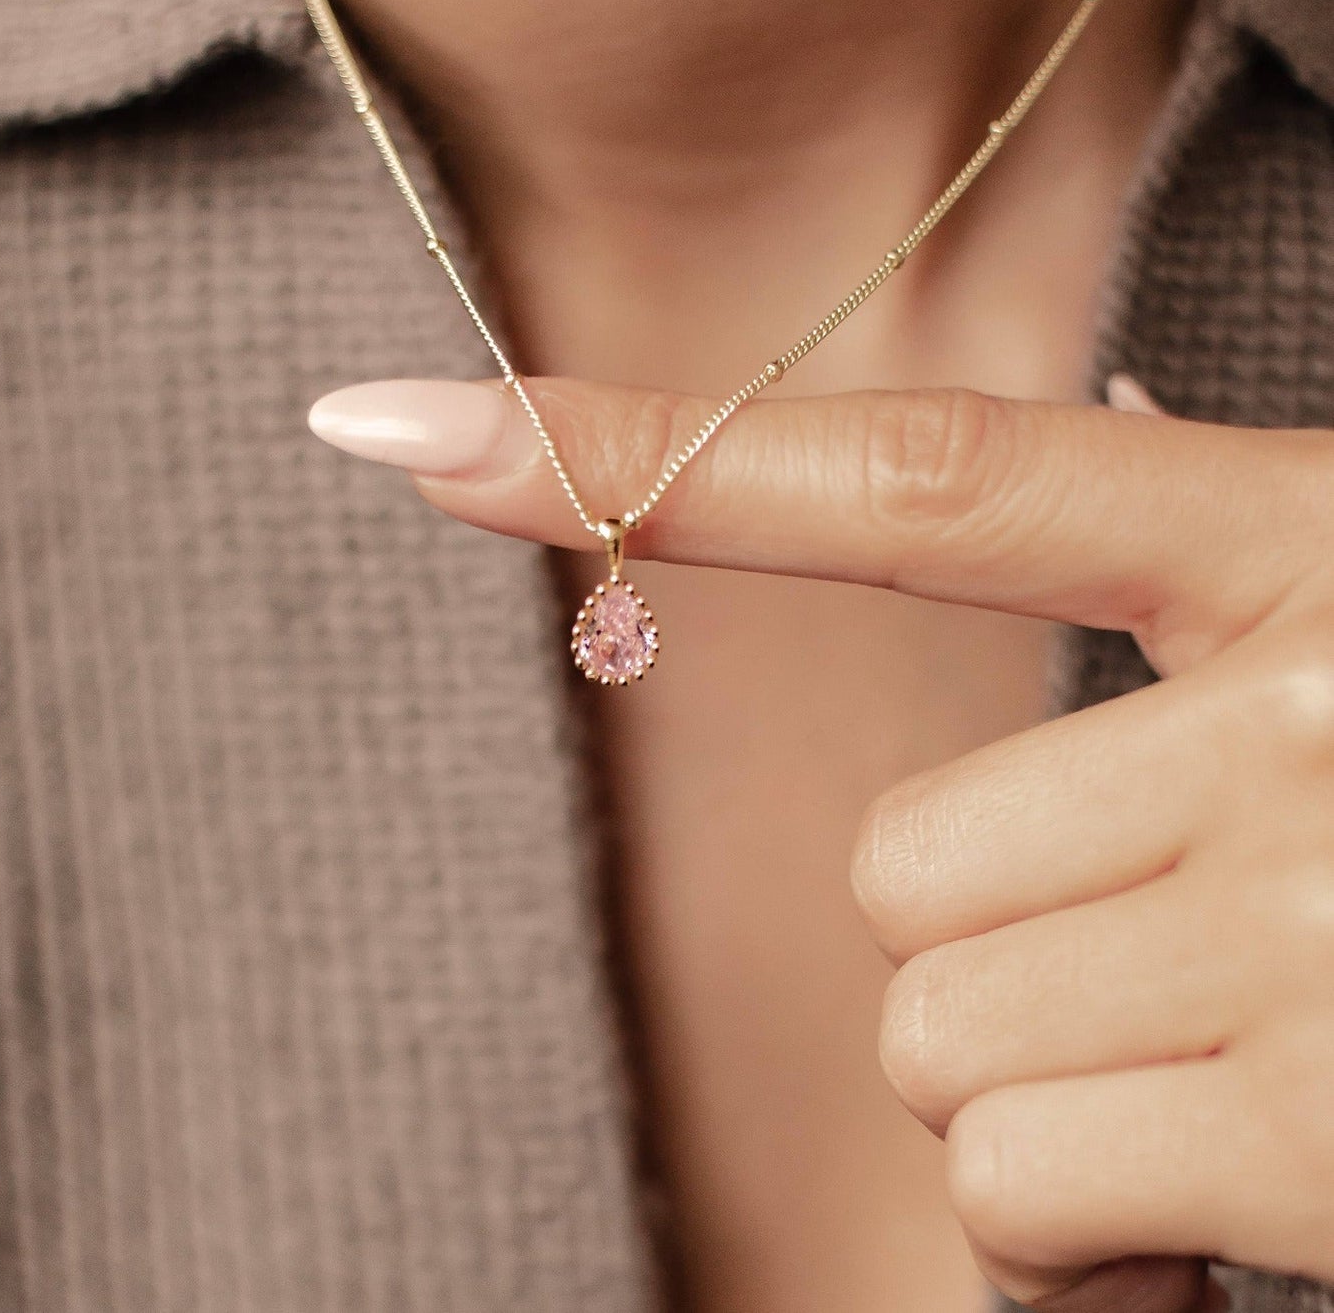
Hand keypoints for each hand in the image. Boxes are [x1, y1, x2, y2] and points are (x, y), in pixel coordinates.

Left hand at [309, 374, 1333, 1310]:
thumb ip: (1211, 579)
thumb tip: (1100, 424)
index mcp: (1305, 557)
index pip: (918, 478)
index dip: (648, 450)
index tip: (412, 427)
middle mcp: (1305, 726)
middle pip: (905, 874)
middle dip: (1006, 951)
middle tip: (1195, 964)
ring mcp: (1319, 929)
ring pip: (937, 1039)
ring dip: (1050, 1094)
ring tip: (1243, 1076)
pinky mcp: (1325, 1138)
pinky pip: (1020, 1192)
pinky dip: (1089, 1236)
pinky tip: (1241, 1194)